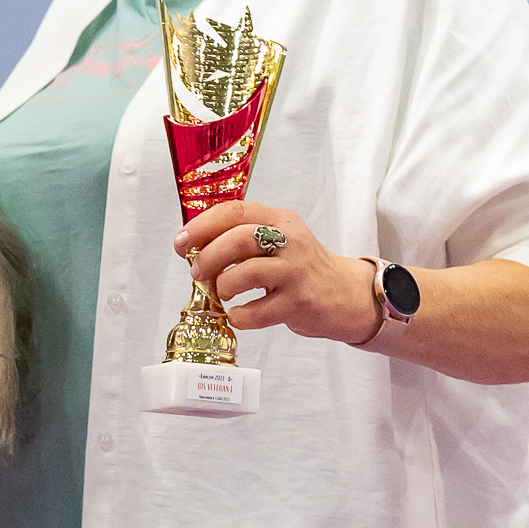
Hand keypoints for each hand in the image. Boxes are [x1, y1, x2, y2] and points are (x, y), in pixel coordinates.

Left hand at [176, 200, 377, 346]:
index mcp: (280, 220)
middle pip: (238, 238)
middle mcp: (291, 241)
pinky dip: (239, 315)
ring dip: (223, 285)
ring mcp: (297, 272)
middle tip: (199, 272)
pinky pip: (258, 311)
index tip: (182, 242)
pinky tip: (239, 314)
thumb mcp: (278, 241)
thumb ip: (242, 238)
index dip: (202, 226)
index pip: (234, 211)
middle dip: (208, 256)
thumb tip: (194, 247)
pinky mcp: (300, 303)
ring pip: (247, 272)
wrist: (346, 294)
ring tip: (221, 292)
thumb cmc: (301, 268)